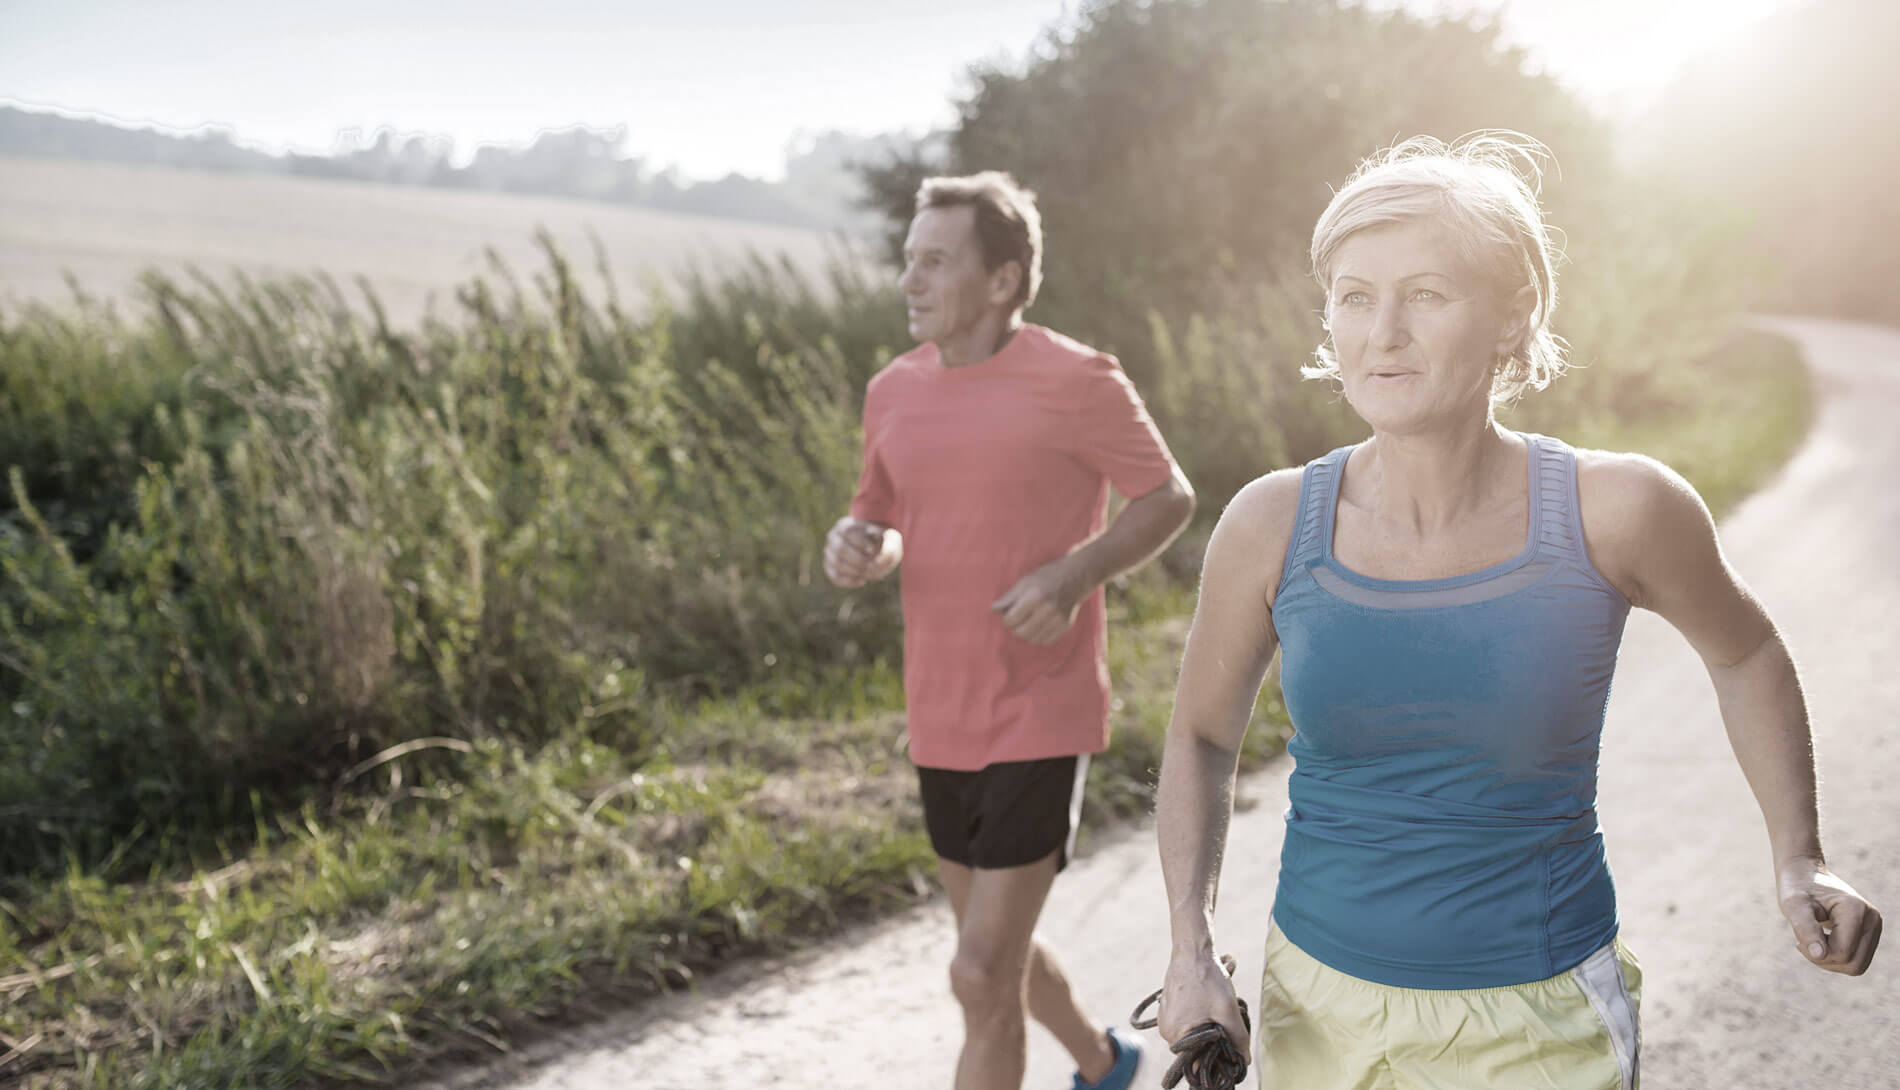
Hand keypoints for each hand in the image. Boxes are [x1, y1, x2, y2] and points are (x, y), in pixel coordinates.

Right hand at [824, 516, 896, 587]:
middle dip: (858, 559)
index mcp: (844, 525)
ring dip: (855, 571)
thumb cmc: (881, 541)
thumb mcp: (888, 537)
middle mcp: (833, 537)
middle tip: (873, 565)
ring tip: (869, 573)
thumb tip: (880, 549)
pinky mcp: (829, 567)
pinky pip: (835, 576)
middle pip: (840, 548)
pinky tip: (863, 581)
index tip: (872, 550)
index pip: (848, 532)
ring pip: (837, 563)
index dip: (860, 542)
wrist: (874, 551)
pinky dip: (849, 581)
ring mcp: (829, 553)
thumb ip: (888, 540)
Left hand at [990, 558, 1085, 644]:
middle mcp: (1047, 610)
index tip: (1007, 613)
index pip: (1011, 619)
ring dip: (1025, 633)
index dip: (1005, 618)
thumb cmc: (1047, 577)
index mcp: (1035, 597)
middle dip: (1014, 628)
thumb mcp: (1026, 581)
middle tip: (1015, 619)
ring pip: (1032, 639)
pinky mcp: (1065, 626)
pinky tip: (1037, 626)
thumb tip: (993, 610)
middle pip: (1020, 632)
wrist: (1076, 577)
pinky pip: (1045, 641)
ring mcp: (1058, 620)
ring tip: (1026, 622)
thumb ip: (1009, 597)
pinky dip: (1037, 637)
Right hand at [1158, 948, 1250, 1055]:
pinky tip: (1207, 1003)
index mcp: (1174, 1034)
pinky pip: (1186, 1022)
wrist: (1193, 952)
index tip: (1228, 1047)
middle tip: (1225, 1022)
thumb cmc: (1207, 979)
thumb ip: (1238, 1038)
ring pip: (1192, 1033)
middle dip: (1212, 1039)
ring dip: (1207, 1027)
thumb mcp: (1227, 1010)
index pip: (1197, 1059)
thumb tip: (1244, 1060)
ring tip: (1215, 1009)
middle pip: (1195, 1047)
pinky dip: (1199, 1017)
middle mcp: (1165, 1030)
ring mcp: (1165, 1018)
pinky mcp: (1168, 1008)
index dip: (1215, 1057)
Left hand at [1778, 857, 1881, 975]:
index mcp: (1855, 909)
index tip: (1798, 940)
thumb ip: (1805, 929)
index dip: (1816, 953)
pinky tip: (1822, 941)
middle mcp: (1872, 918)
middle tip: (1804, 942)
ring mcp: (1875, 926)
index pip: (1842, 952)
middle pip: (1854, 964)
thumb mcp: (1793, 906)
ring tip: (1813, 941)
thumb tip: (1820, 955)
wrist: (1805, 875)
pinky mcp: (1871, 933)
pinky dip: (1836, 958)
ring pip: (1857, 966)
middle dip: (1825, 960)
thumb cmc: (1797, 889)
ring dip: (1830, 961)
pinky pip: (1857, 961)